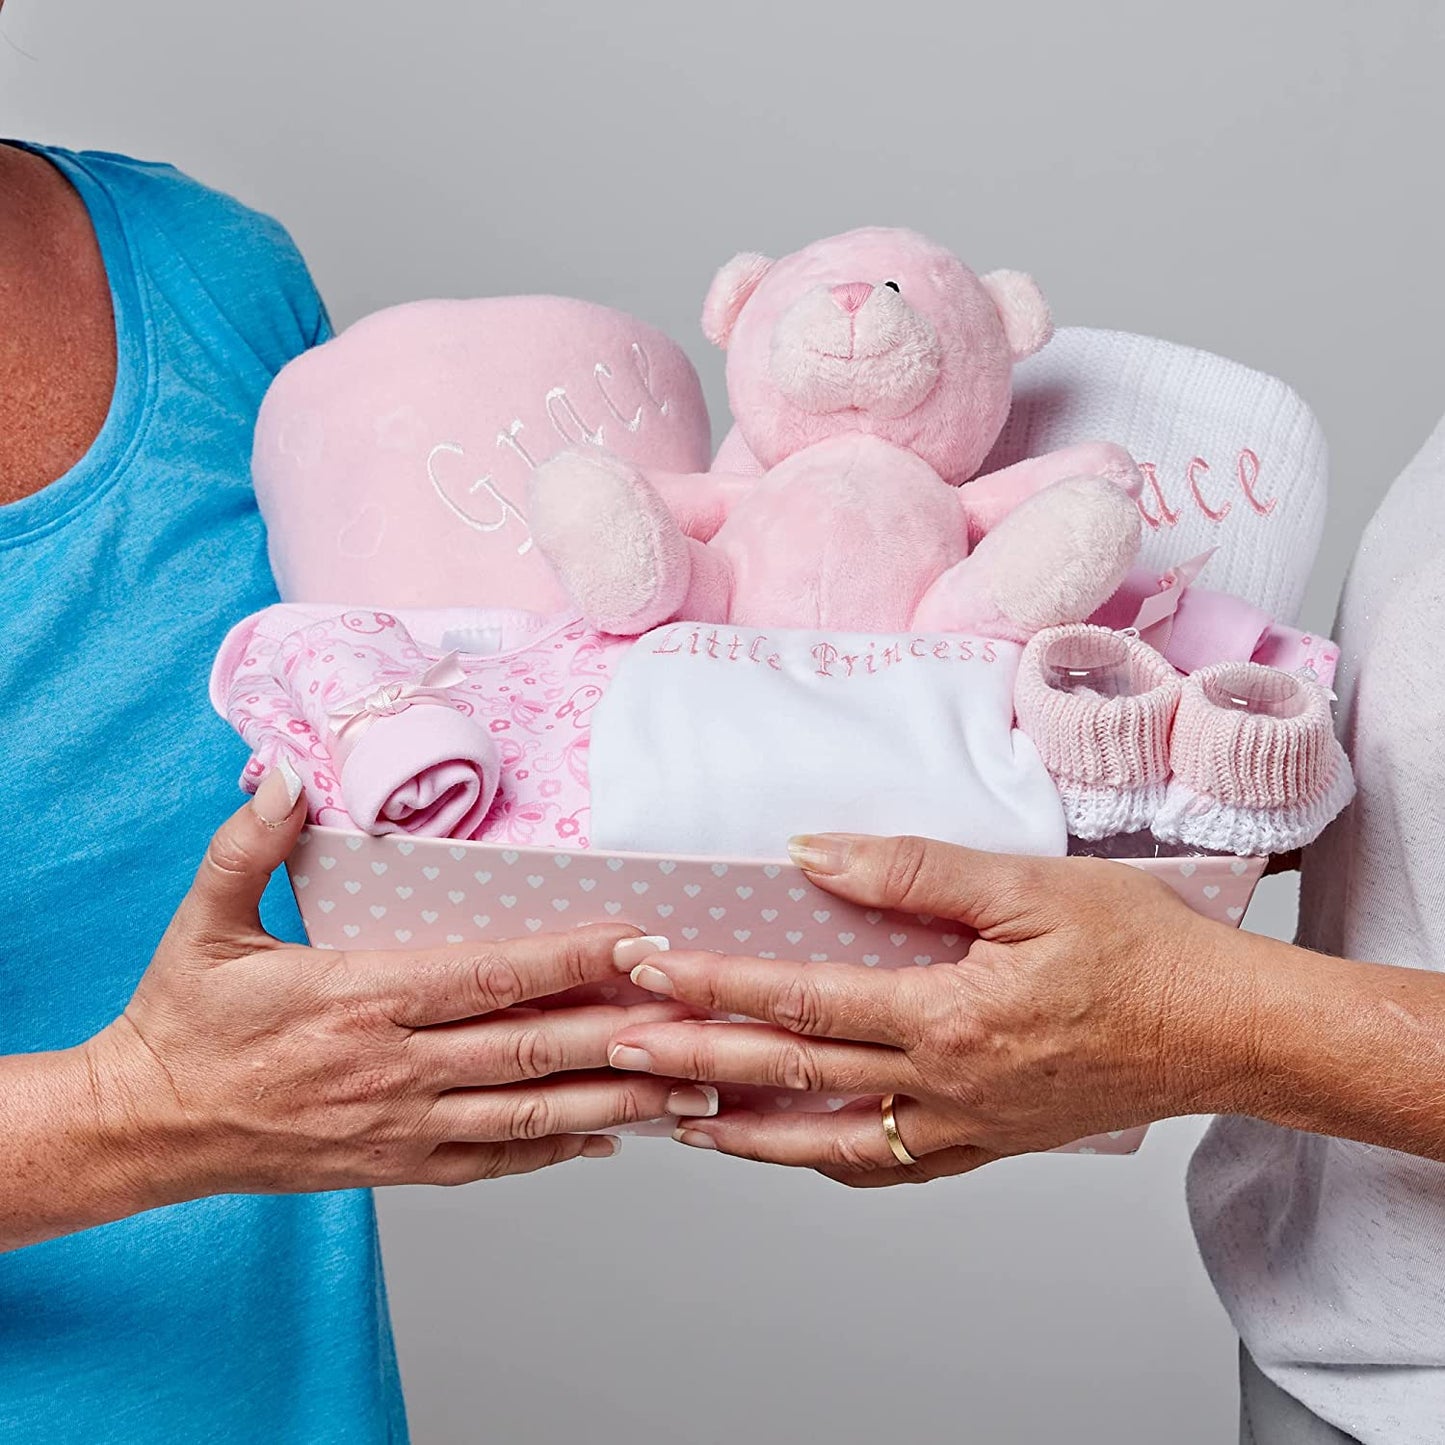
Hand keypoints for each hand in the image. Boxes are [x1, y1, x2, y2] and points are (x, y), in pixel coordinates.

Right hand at [79, 767, 713, 1210]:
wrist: (143, 1126)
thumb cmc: (181, 1022)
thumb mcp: (202, 921)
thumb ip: (249, 844)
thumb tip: (280, 774)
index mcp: (358, 995)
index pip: (488, 974)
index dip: (570, 956)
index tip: (638, 939)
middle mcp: (392, 1065)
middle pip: (529, 1047)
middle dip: (624, 1031)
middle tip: (702, 1016)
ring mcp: (400, 1123)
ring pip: (529, 1113)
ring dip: (616, 1099)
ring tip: (688, 1084)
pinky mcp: (396, 1165)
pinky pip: (492, 1161)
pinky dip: (556, 1150)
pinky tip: (612, 1136)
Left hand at [605, 833, 1250, 1186]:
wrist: (1226, 1030)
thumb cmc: (1142, 952)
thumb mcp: (1027, 884)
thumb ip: (910, 872)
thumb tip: (811, 857)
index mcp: (947, 1018)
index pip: (799, 1000)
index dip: (715, 980)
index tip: (647, 966)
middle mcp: (944, 1087)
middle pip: (793, 1078)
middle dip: (695, 1059)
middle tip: (619, 1048)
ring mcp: (965, 1127)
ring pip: (828, 1143)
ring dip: (744, 1131)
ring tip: (677, 1117)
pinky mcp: (988, 1141)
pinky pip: (890, 1166)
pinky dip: (827, 1158)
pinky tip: (793, 1146)